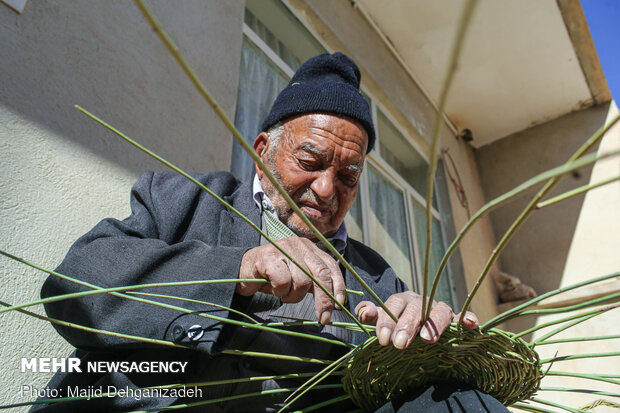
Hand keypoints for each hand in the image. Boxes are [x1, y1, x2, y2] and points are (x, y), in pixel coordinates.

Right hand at [237, 237, 344, 323]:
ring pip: (302, 281)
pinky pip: (284, 281)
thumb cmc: (273, 276)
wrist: (243, 270)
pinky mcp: (269, 256)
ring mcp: (284, 249)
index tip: (339, 304)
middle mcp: (300, 245)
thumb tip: (336, 300)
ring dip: (293, 295)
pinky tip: (272, 287)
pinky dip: (280, 291)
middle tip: (323, 318)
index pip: (331, 266)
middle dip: (324, 300)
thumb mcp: (298, 278)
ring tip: (283, 293)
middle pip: (320, 275)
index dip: (338, 286)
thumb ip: (315, 283)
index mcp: (310, 249)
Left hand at [355, 292, 478, 348]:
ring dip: (434, 323)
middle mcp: (422, 302)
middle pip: (416, 308)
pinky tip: (470, 324)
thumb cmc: (397, 327)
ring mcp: (440, 310)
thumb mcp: (382, 323)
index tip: (382, 340)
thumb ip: (371, 316)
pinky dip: (468, 318)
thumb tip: (363, 312)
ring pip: (440, 310)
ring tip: (428, 339)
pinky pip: (464, 316)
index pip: (394, 304)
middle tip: (400, 344)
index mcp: (403, 300)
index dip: (387, 321)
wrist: (417, 331)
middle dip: (407, 325)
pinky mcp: (455, 320)